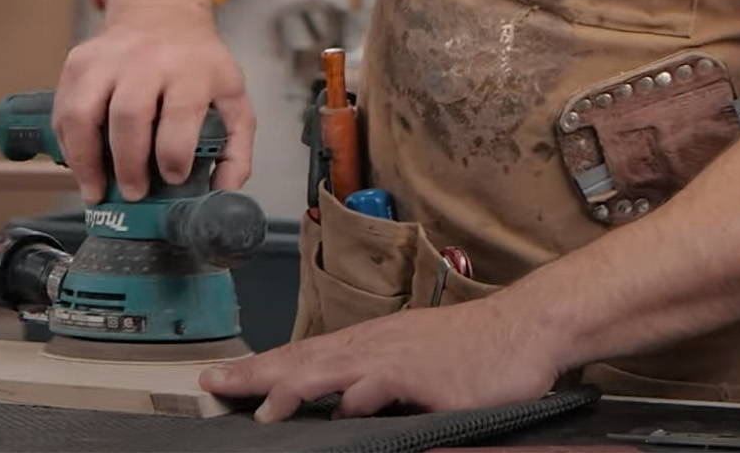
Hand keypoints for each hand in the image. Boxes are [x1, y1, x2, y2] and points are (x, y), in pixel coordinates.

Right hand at [54, 7, 253, 201]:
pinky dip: (68, 144)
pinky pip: (64, 110)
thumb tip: (223, 191)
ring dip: (86, 160)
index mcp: (191, 70)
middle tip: (133, 193)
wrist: (162, 13)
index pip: (179, 116)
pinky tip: (82, 163)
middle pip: (128, 117)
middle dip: (128, 165)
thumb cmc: (197, 65)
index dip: (174, 155)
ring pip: (84, 113)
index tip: (172, 178)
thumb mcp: (232, 97)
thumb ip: (236, 148)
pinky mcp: (79, 62)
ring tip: (95, 190)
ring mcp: (108, 59)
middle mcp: (147, 60)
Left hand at [199, 297, 561, 421]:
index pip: (303, 355)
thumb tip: (346, 405)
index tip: (223, 379)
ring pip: (330, 368)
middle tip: (213, 387)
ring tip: (258, 411)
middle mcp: (375, 344)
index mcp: (371, 342)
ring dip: (291, 389)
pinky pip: (381, 385)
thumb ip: (379, 382)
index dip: (261, 368)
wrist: (525, 327)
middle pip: (303, 358)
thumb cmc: (476, 349)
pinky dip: (357, 398)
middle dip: (255, 375)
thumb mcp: (417, 360)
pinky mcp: (424, 375)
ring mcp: (398, 357)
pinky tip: (339, 411)